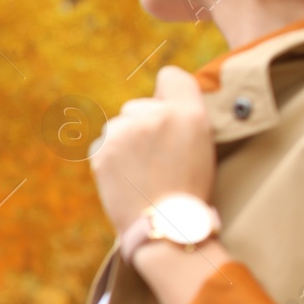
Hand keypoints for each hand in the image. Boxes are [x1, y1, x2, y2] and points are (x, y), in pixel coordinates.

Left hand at [89, 65, 215, 237]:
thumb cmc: (187, 191)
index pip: (171, 76)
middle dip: (143, 125)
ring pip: (119, 126)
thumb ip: (182, 116)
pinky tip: (126, 179)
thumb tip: (158, 98)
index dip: (167, 93)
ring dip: (125, 143)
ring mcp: (126, 131)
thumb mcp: (202, 147)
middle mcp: (156, 115)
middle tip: (156, 159)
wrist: (164, 227)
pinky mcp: (102, 149)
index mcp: (189, 113)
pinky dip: (110, 159)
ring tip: (141, 173)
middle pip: (139, 105)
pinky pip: (103, 145)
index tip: (166, 112)